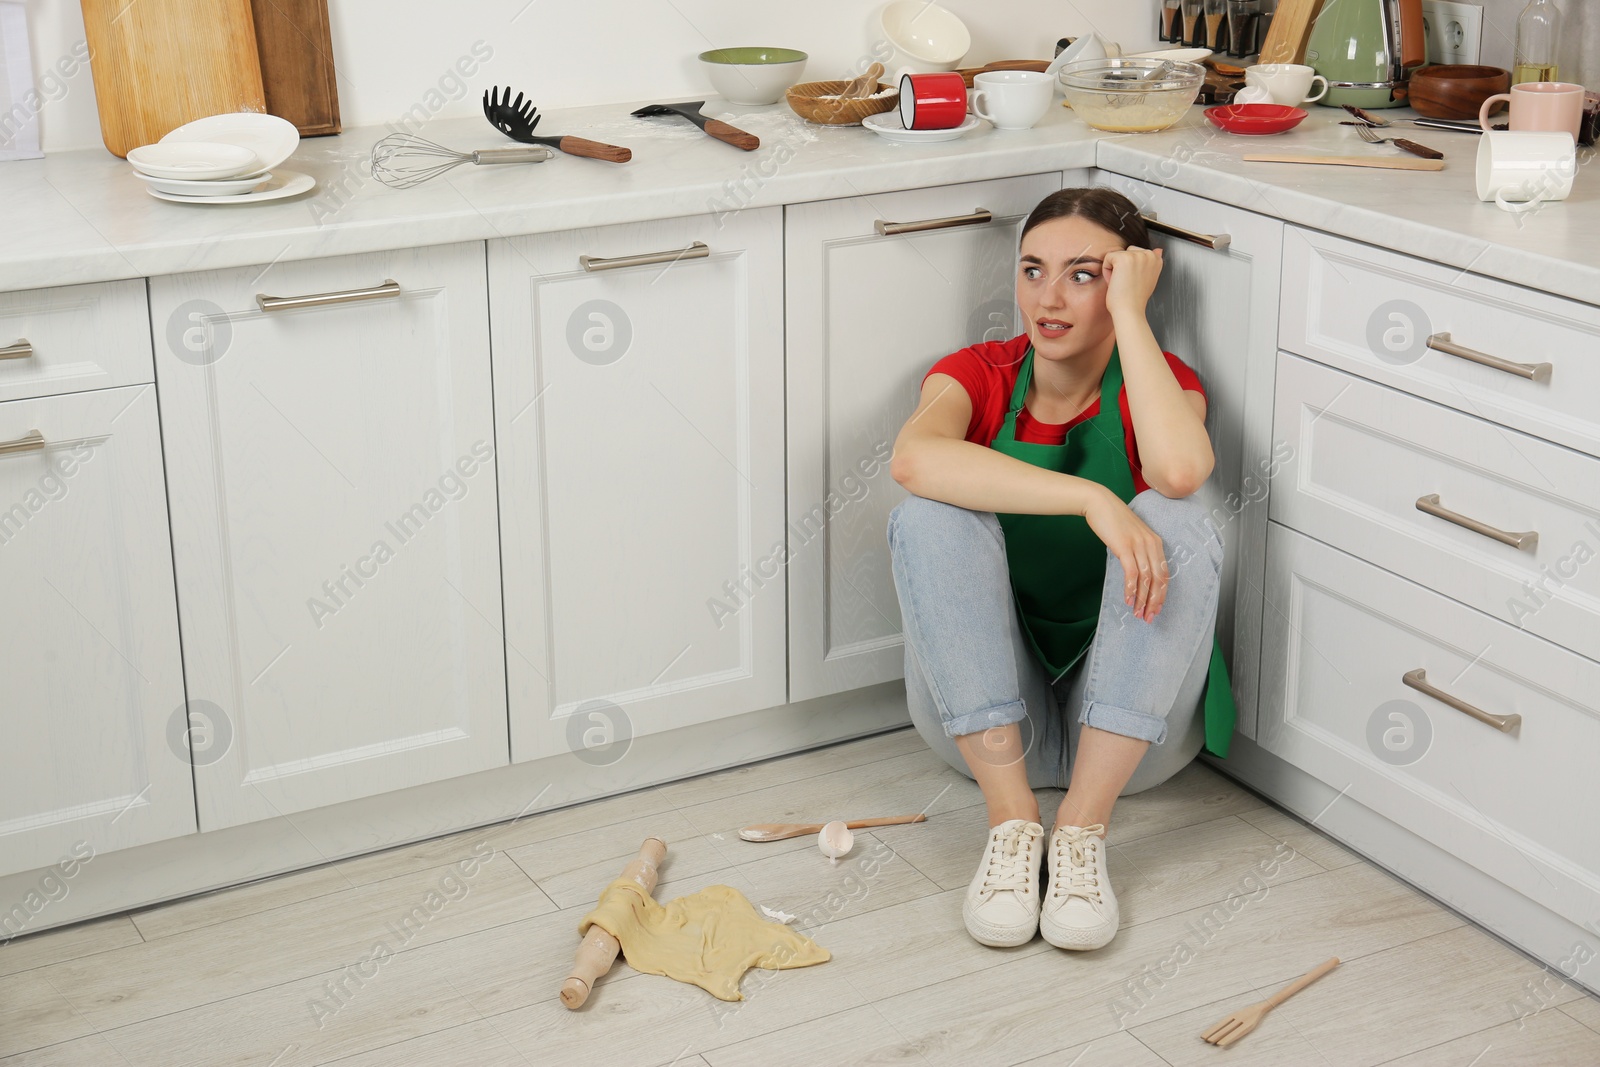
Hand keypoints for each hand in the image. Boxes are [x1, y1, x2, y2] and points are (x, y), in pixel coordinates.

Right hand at [1083, 487, 1168, 621]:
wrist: (1099, 503)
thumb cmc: (1113, 520)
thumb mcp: (1131, 536)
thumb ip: (1138, 551)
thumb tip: (1137, 573)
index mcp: (1156, 543)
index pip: (1164, 574)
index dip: (1161, 594)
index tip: (1155, 609)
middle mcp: (1151, 544)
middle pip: (1158, 579)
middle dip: (1154, 601)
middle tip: (1148, 617)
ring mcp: (1139, 545)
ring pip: (1146, 579)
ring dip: (1141, 599)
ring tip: (1136, 613)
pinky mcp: (1125, 546)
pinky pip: (1132, 572)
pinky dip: (1130, 588)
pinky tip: (1127, 599)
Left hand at [1103, 246, 1163, 316]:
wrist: (1130, 311)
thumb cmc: (1135, 299)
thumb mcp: (1149, 278)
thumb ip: (1151, 263)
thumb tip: (1159, 249)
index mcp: (1156, 259)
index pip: (1135, 253)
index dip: (1130, 269)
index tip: (1133, 282)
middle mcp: (1149, 254)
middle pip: (1126, 252)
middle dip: (1122, 268)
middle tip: (1126, 283)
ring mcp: (1137, 255)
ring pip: (1116, 255)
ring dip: (1114, 270)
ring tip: (1122, 283)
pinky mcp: (1123, 258)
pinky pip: (1107, 258)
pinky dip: (1107, 271)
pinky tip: (1116, 282)